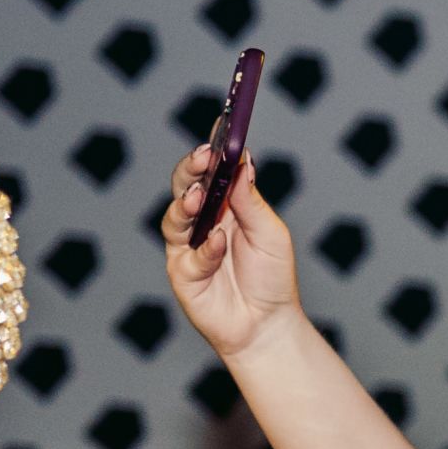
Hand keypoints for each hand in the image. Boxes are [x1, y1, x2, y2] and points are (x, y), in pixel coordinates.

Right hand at [161, 143, 302, 360]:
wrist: (267, 324)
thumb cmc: (272, 278)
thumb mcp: (271, 233)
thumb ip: (251, 201)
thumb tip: (241, 162)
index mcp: (226, 206)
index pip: (213, 171)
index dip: (213, 148)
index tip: (221, 124)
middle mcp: (202, 221)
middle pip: (185, 185)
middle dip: (191, 169)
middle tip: (203, 156)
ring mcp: (188, 246)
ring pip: (175, 216)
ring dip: (186, 203)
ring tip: (198, 196)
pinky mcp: (181, 272)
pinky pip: (188, 255)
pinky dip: (205, 249)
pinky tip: (218, 245)